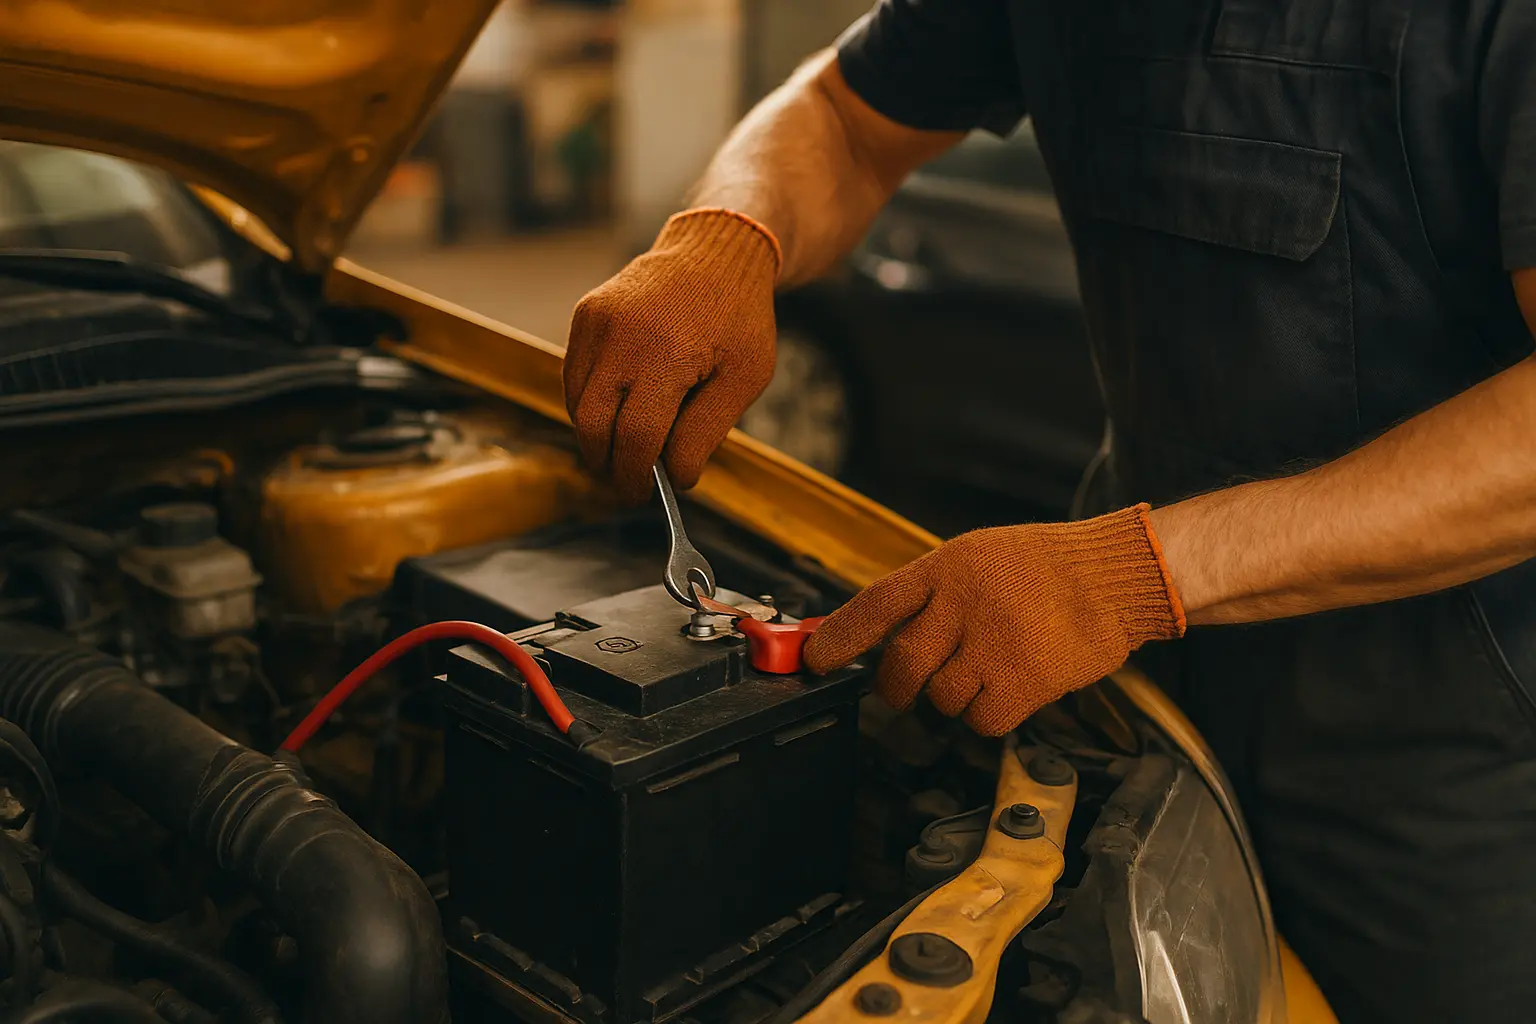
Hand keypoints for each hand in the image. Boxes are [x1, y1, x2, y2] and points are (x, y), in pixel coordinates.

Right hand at [563, 208, 780, 502]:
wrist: (717, 248)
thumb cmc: (739, 316)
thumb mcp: (745, 379)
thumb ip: (706, 432)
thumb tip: (675, 478)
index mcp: (668, 354)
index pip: (637, 436)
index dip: (638, 474)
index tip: (645, 494)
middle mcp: (623, 335)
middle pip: (595, 425)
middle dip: (609, 464)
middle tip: (629, 484)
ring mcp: (597, 321)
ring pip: (577, 403)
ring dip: (596, 436)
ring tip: (626, 448)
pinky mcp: (585, 314)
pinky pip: (574, 375)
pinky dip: (590, 403)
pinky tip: (619, 411)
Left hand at [803, 505, 1184, 734]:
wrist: (1115, 576)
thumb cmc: (1044, 567)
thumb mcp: (977, 557)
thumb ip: (930, 592)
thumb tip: (876, 633)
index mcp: (947, 568)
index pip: (876, 605)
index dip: (838, 636)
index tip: (814, 660)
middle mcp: (964, 605)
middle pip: (902, 666)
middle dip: (895, 687)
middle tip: (903, 688)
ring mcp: (994, 645)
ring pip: (940, 699)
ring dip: (952, 697)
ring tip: (984, 670)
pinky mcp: (1024, 682)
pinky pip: (980, 720)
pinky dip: (987, 714)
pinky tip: (1009, 688)